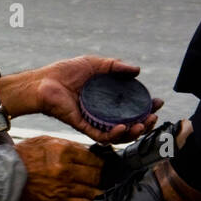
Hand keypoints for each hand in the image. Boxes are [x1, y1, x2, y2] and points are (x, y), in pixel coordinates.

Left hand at [0, 55, 162, 143]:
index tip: (157, 103)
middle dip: (144, 123)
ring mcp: (93, 120)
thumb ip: (115, 66)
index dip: (146, 107)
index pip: (131, 106)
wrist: (43, 82)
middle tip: (153, 117)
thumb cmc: (65, 72)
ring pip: (117, 134)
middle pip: (128, 123)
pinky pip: (100, 136)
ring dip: (132, 132)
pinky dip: (113, 135)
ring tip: (141, 125)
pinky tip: (122, 128)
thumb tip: (137, 71)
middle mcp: (102, 112)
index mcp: (107, 98)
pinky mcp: (82, 126)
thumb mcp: (94, 64)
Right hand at [16, 135, 106, 200]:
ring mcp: (63, 188)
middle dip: (103, 175)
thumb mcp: (47, 141)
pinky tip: (91, 197)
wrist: (6, 175)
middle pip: (96, 174)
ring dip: (99, 189)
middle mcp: (65, 170)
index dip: (103, 161)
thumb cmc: (25, 156)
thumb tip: (89, 151)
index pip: (94, 158)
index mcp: (64, 151)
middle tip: (106, 175)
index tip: (106, 163)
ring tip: (101, 187)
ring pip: (92, 190)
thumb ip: (69, 145)